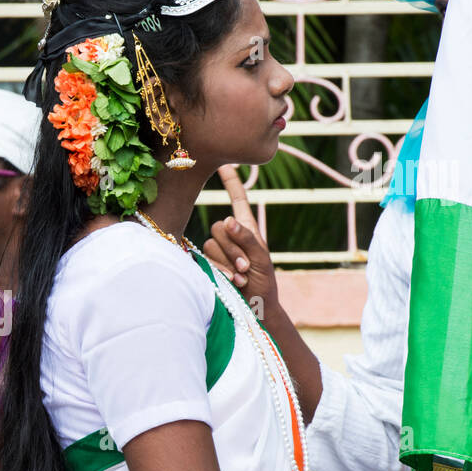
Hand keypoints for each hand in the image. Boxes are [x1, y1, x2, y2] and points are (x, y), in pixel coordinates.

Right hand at [204, 165, 278, 317]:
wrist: (255, 307)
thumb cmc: (264, 283)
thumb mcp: (261, 258)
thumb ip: (246, 238)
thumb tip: (228, 220)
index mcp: (247, 227)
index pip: (237, 198)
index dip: (231, 181)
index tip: (223, 163)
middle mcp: (231, 235)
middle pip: (220, 227)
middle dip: (233, 248)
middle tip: (247, 267)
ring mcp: (219, 250)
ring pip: (212, 243)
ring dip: (228, 262)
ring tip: (242, 277)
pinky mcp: (209, 263)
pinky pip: (207, 258)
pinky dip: (221, 270)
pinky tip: (233, 281)